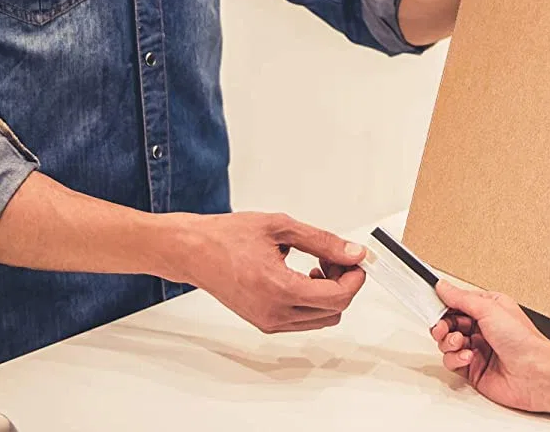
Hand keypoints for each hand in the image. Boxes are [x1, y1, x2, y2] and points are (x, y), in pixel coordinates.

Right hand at [169, 212, 366, 333]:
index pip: (337, 297)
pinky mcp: (264, 323)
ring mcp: (268, 321)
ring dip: (329, 294)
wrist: (195, 251)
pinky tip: (303, 276)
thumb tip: (352, 252)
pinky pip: (303, 320)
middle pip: (334, 312)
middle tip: (335, 258)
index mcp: (278, 288)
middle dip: (343, 284)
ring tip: (317, 265)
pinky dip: (313, 301)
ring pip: (321, 319)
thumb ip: (322, 241)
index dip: (354, 278)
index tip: (355, 260)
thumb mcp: (281, 227)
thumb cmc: (228, 237)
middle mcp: (274, 312)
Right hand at [431, 281, 549, 413]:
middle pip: (449, 324)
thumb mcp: (489, 308)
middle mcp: (483, 328)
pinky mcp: (473, 369)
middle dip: (442, 325)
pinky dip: (455, 359)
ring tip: (459, 342)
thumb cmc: (523, 340)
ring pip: (447, 343)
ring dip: (449, 342)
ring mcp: (477, 349)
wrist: (534, 373)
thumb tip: (443, 286)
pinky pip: (452, 362)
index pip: (458, 303)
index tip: (432, 306)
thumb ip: (461, 298)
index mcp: (489, 309)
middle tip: (442, 328)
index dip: (444, 305)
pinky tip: (467, 357)